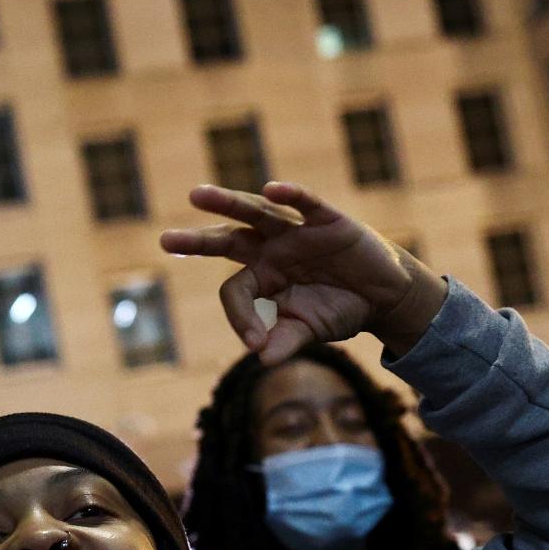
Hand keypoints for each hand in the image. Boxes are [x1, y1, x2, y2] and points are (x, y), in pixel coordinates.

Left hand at [160, 182, 446, 363]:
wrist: (382, 295)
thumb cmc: (338, 310)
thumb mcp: (308, 331)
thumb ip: (285, 342)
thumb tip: (262, 361)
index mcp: (261, 276)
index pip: (235, 290)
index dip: (240, 316)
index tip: (255, 342)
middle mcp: (270, 249)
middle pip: (227, 240)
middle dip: (198, 242)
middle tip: (166, 241)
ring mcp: (296, 231)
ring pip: (255, 212)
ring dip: (228, 203)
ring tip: (198, 196)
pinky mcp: (327, 220)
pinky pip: (305, 203)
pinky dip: (291, 194)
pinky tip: (273, 188)